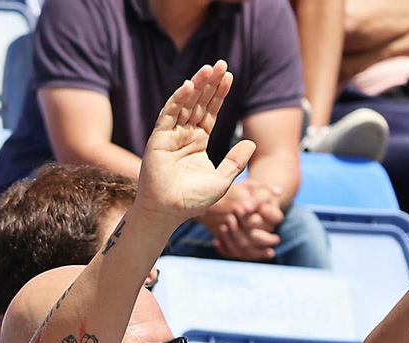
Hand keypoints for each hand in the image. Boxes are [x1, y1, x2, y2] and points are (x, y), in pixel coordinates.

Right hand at [136, 62, 256, 224]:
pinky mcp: (158, 140)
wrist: (168, 212)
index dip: (219, 94)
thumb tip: (251, 142)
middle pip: (198, 104)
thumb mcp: (223, 179)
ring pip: (184, 105)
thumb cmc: (192, 201)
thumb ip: (236, 161)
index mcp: (198, 143)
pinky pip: (168, 115)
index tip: (229, 76)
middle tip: (221, 63)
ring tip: (209, 68)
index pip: (210, 112)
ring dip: (195, 86)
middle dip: (209, 84)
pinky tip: (188, 85)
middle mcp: (184, 136)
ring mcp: (170, 136)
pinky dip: (177, 100)